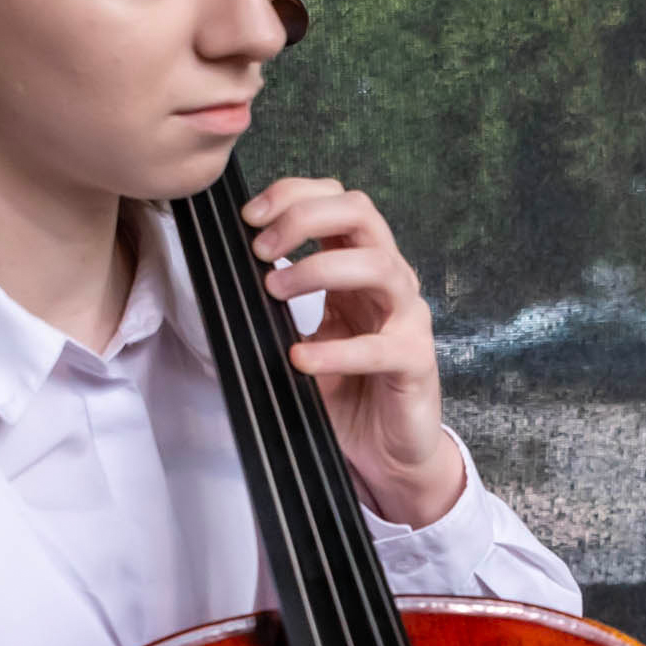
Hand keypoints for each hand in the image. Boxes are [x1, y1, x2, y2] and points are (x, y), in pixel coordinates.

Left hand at [241, 176, 465, 526]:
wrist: (386, 450)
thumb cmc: (345, 388)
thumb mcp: (305, 331)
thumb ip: (281, 299)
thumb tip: (229, 270)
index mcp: (361, 264)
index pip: (338, 200)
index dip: (294, 195)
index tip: (249, 216)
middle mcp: (389, 281)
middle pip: (360, 213)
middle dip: (304, 217)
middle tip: (260, 248)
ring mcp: (407, 318)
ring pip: (377, 265)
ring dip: (318, 268)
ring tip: (274, 291)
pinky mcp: (415, 362)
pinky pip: (379, 347)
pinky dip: (335, 350)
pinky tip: (300, 358)